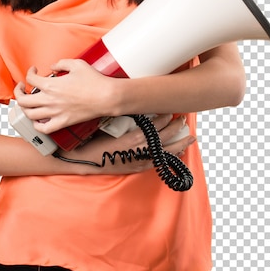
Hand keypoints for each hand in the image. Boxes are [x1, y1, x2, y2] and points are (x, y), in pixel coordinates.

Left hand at [14, 61, 113, 132]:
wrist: (106, 97)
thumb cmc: (94, 81)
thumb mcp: (77, 64)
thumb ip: (61, 63)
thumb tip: (53, 67)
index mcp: (51, 85)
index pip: (30, 79)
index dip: (29, 73)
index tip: (34, 71)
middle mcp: (49, 100)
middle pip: (23, 99)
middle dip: (18, 91)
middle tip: (22, 87)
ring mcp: (55, 113)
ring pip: (30, 114)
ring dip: (25, 108)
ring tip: (28, 103)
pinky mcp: (63, 122)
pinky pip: (43, 128)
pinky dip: (37, 125)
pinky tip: (38, 120)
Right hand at [56, 114, 195, 174]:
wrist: (80, 160)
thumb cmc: (91, 139)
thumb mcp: (104, 123)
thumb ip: (120, 115)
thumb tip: (129, 101)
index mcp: (132, 139)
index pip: (155, 127)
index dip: (165, 118)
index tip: (170, 110)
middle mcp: (138, 152)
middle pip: (164, 139)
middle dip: (176, 129)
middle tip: (184, 120)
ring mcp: (138, 162)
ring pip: (164, 154)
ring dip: (178, 145)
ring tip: (189, 138)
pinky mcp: (135, 168)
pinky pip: (157, 163)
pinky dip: (168, 158)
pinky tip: (176, 154)